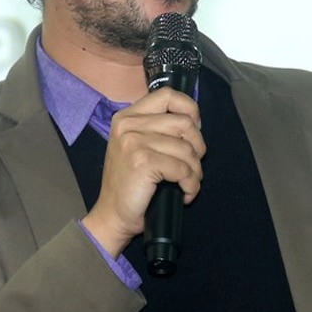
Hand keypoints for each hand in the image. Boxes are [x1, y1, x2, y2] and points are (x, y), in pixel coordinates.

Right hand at [80, 86, 205, 249]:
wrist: (113, 216)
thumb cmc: (130, 184)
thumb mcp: (137, 146)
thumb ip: (157, 129)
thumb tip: (194, 122)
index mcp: (127, 116)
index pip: (168, 95)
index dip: (190, 109)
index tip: (194, 129)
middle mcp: (128, 124)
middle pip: (184, 123)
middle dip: (198, 148)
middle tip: (191, 166)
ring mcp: (134, 142)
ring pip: (187, 149)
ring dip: (195, 171)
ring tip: (187, 183)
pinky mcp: (143, 162)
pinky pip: (184, 169)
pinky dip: (191, 185)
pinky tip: (185, 193)